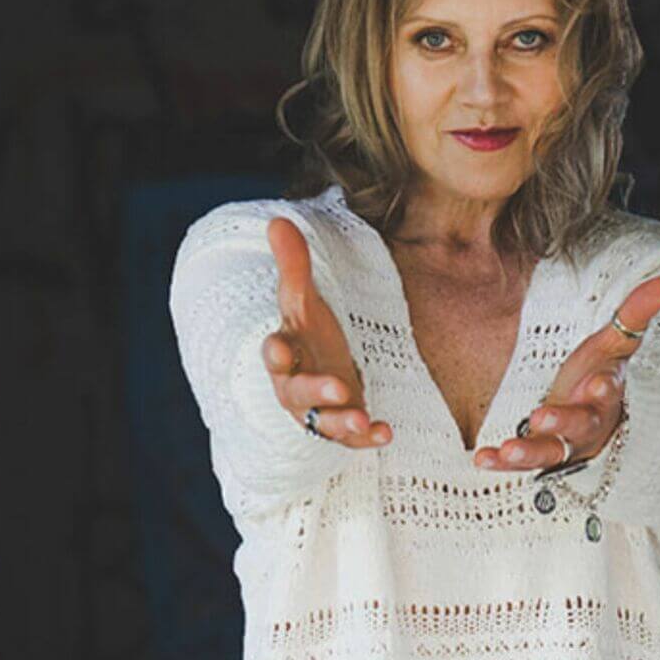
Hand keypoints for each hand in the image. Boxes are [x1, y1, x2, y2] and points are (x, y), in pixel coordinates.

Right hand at [262, 216, 392, 446]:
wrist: (324, 372)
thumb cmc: (310, 336)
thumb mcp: (305, 302)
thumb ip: (294, 265)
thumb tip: (278, 220)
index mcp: (285, 354)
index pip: (274, 354)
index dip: (276, 352)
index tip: (279, 349)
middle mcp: (296, 387)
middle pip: (298, 392)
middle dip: (315, 390)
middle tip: (337, 387)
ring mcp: (318, 411)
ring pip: (324, 422)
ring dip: (343, 422)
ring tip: (363, 420)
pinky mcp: (341, 425)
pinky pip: (350, 439)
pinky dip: (367, 438)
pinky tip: (386, 433)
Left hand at [471, 274, 659, 471]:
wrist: (584, 418)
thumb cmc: (595, 375)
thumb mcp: (611, 344)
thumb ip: (633, 314)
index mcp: (605, 395)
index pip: (609, 392)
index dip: (604, 388)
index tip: (597, 380)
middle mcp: (586, 425)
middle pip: (579, 426)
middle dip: (563, 422)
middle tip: (542, 416)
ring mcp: (562, 444)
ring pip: (550, 453)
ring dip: (528, 452)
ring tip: (508, 449)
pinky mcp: (536, 455)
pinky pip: (520, 464)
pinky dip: (501, 463)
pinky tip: (482, 457)